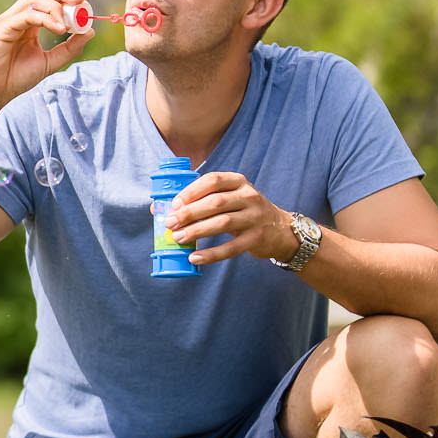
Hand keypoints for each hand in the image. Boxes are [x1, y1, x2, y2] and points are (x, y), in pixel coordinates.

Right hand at [0, 0, 95, 103]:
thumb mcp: (50, 63)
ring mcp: (9, 21)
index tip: (85, 2)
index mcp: (28, 23)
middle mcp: (18, 17)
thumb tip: (90, 31)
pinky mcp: (3, 28)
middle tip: (80, 0)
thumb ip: (69, 48)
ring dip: (56, 7)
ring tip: (67, 26)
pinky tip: (59, 30)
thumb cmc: (16, 78)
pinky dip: (46, 18)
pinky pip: (27, 15)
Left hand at [167, 172, 293, 264]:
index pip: (213, 180)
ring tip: (178, 238)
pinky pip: (232, 247)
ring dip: (197, 232)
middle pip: (215, 203)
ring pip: (223, 223)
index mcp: (238, 182)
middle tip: (171, 224)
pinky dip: (211, 254)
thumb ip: (198, 201)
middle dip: (189, 213)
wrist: (280, 229)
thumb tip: (157, 208)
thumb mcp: (228, 198)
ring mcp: (255, 217)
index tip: (174, 204)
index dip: (191, 191)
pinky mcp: (258, 238)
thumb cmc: (242, 211)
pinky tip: (195, 258)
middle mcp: (249, 196)